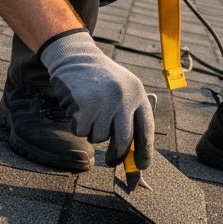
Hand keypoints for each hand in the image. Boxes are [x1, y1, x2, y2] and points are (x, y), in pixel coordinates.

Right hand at [40, 30, 154, 167]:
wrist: (76, 56)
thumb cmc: (100, 79)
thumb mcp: (122, 89)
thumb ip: (129, 117)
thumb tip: (133, 156)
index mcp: (137, 92)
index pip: (146, 129)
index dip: (145, 151)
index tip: (142, 166)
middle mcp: (124, 97)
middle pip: (124, 140)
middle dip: (117, 156)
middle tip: (112, 161)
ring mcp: (105, 100)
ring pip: (100, 137)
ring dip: (93, 131)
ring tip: (90, 110)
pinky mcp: (85, 105)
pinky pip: (83, 132)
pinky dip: (78, 126)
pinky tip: (78, 108)